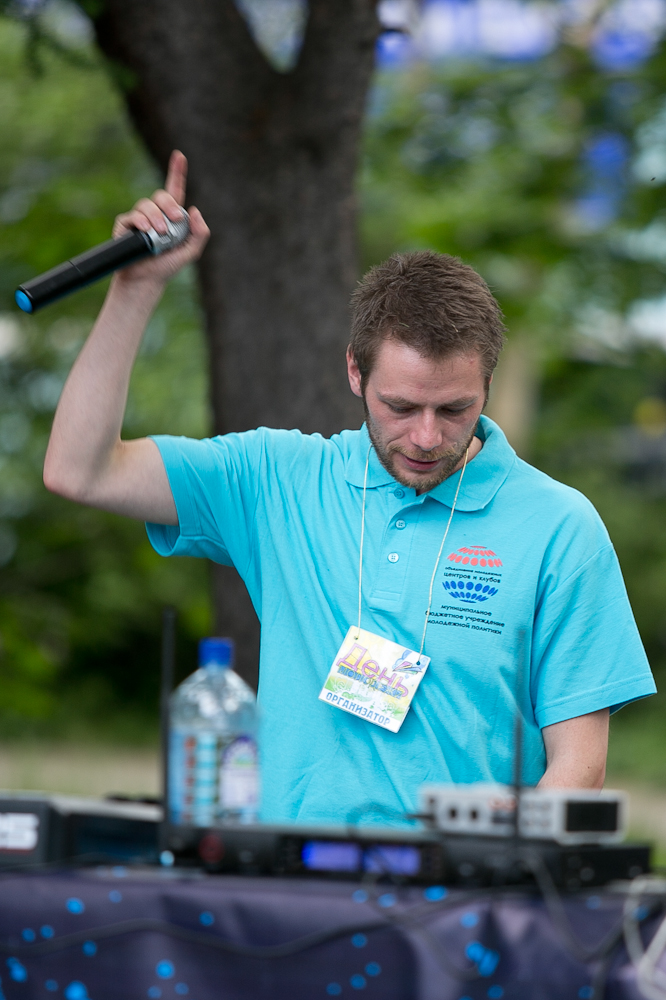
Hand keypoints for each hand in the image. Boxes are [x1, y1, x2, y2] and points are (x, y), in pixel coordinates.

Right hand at [111, 150, 209, 286]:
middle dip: (169, 204)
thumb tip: (194, 209)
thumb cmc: (167, 266)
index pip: (174, 190)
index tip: (179, 155)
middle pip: (161, 195)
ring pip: (147, 205)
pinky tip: (147, 232)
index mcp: (171, 217)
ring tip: (160, 234)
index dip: (177, 172)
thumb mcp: (191, 251)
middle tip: (174, 220)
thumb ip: (200, 233)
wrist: (146, 280)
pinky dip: (142, 222)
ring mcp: (139, 218)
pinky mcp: (125, 225)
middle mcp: (155, 214)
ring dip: (155, 218)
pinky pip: (133, 216)